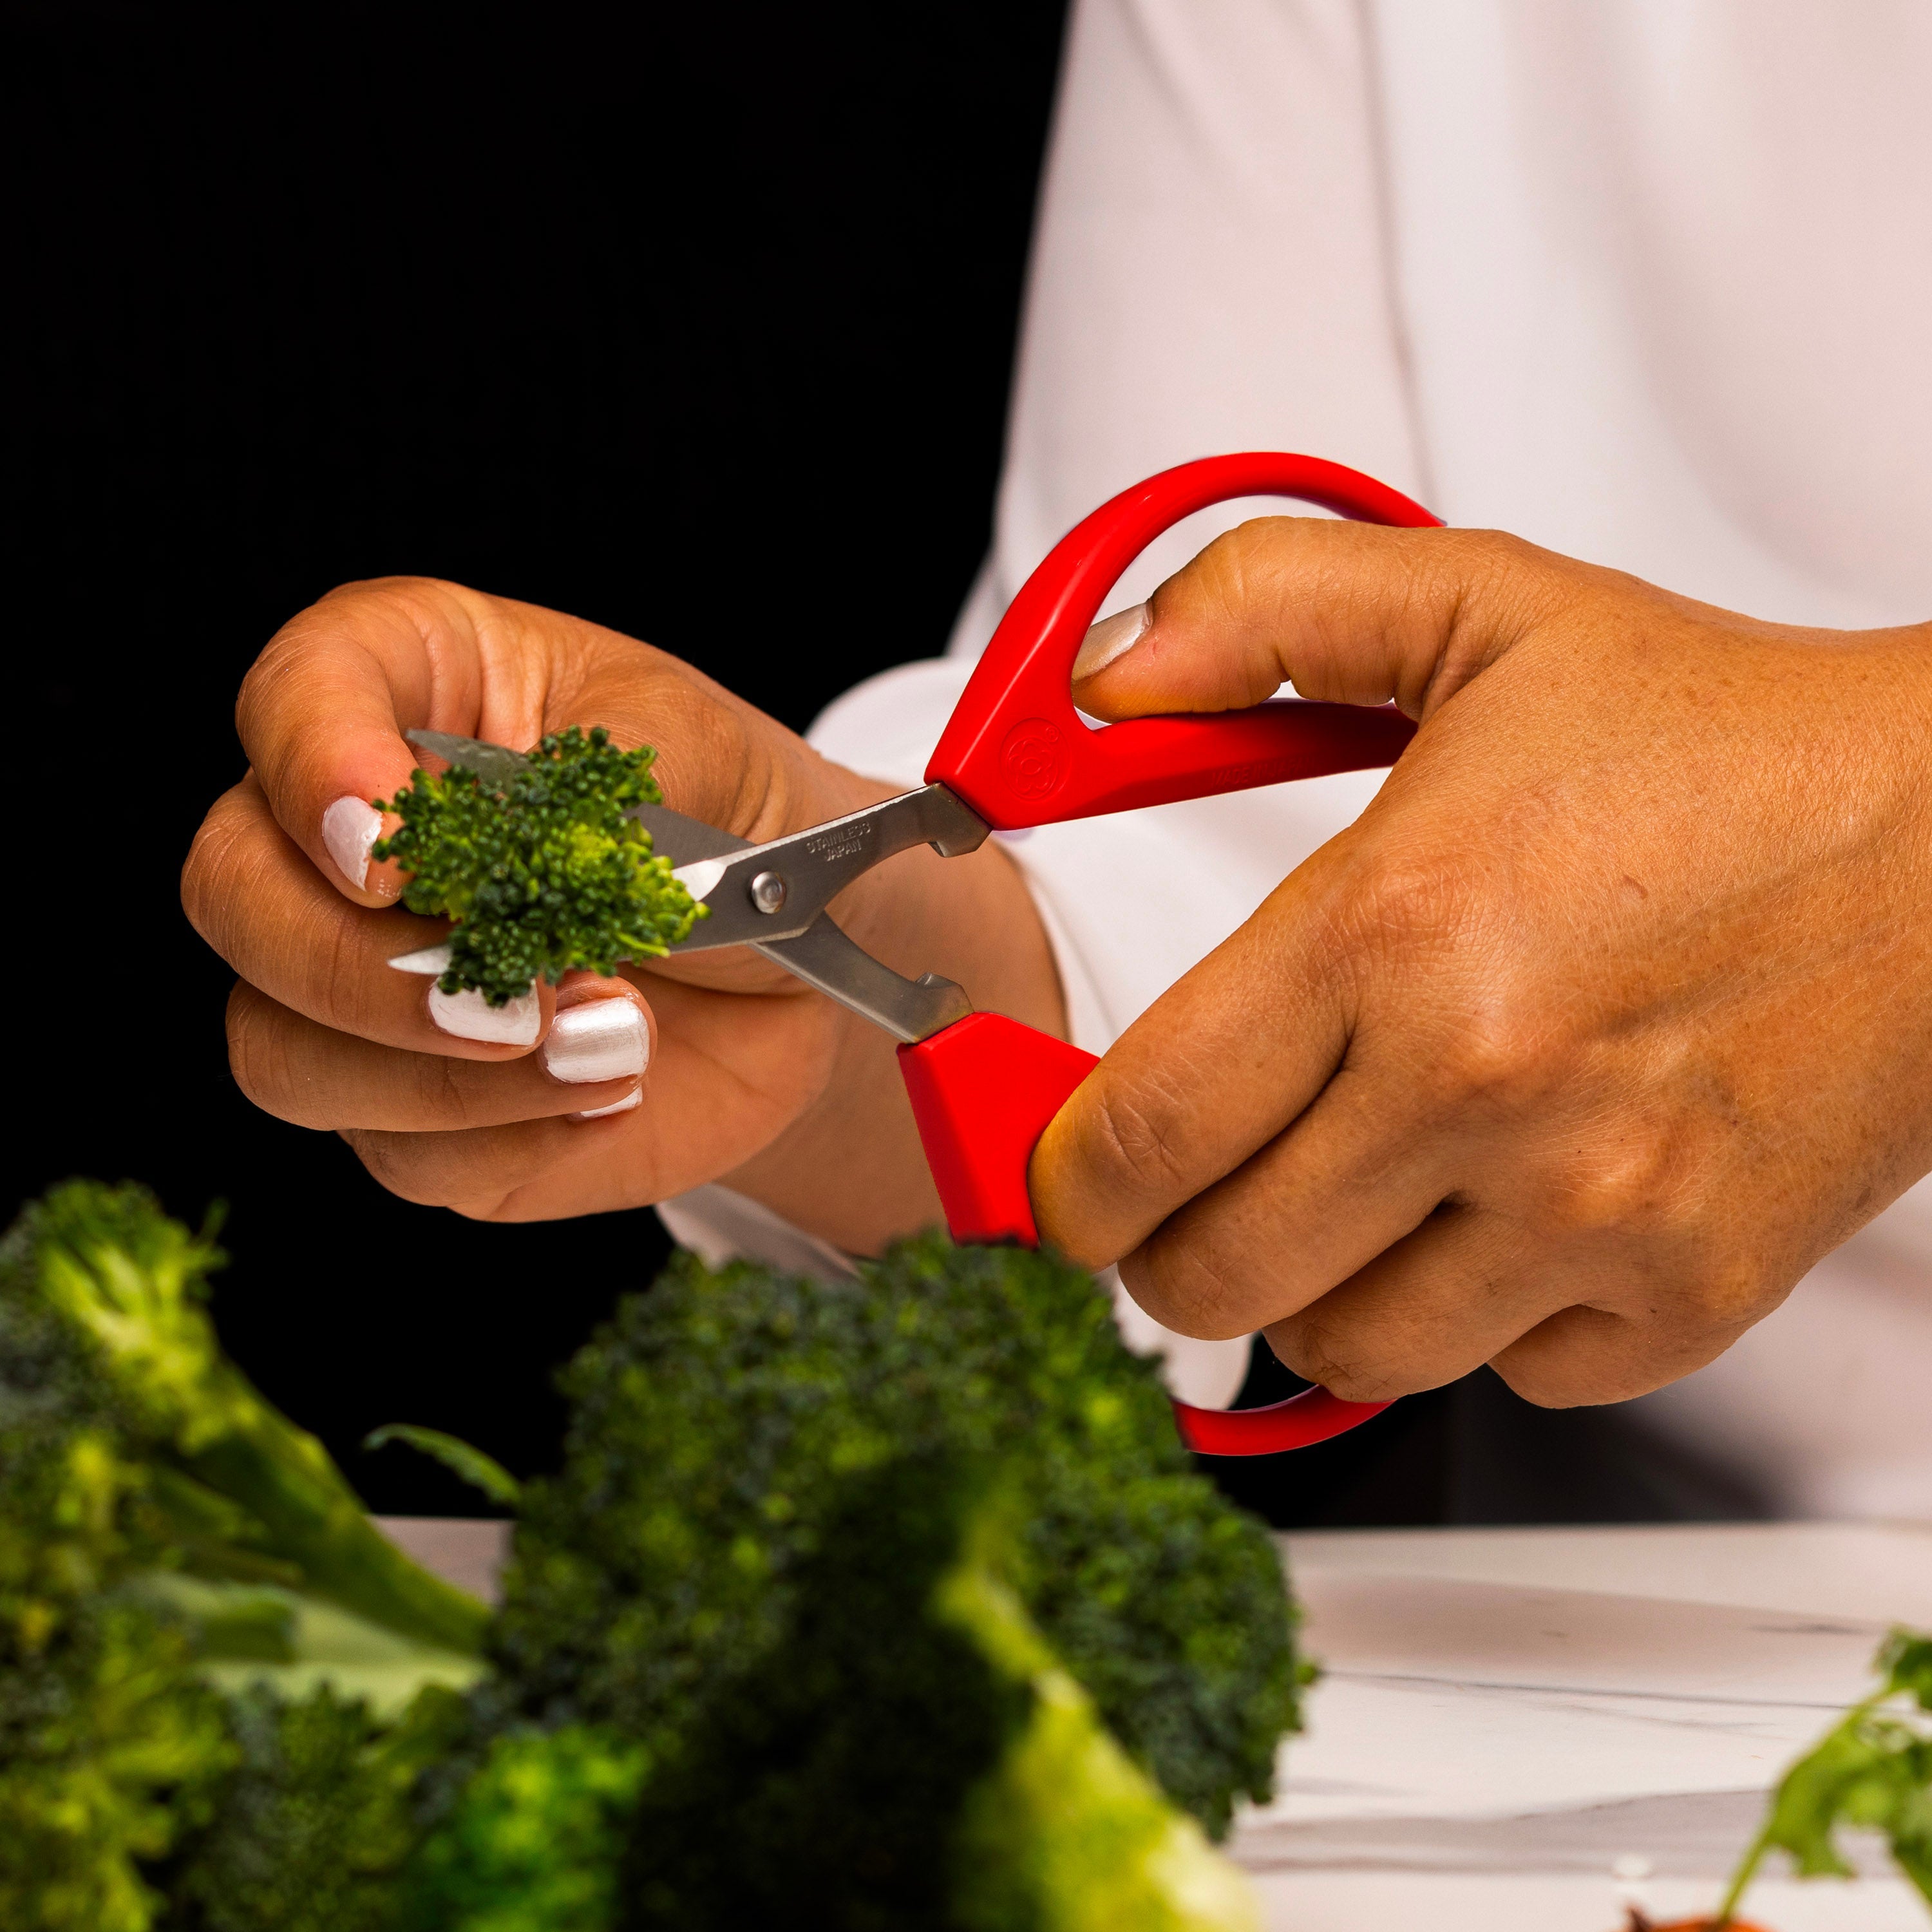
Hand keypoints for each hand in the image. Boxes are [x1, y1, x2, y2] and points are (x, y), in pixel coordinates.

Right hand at [182, 578, 1061, 1246]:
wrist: (809, 969)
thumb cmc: (743, 825)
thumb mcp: (709, 762)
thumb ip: (611, 790)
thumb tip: (527, 850)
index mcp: (413, 691)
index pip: (296, 694)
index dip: (315, 767)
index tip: (388, 849)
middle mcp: (351, 840)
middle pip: (234, 892)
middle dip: (357, 965)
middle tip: (506, 999)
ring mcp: (359, 981)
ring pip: (281, 1048)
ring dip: (445, 1077)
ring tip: (615, 1041)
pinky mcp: (408, 1106)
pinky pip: (398, 1151)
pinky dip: (510, 1140)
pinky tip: (608, 1091)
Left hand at [1033, 521, 1931, 1405]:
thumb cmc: (1723, 741)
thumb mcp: (1477, 611)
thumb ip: (1261, 609)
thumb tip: (1107, 679)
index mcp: (1397, 925)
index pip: (1143, 1127)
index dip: (1063, 1178)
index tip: (1066, 1173)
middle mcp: (1485, 1085)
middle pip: (1214, 1272)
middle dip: (1164, 1246)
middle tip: (1189, 1191)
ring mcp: (1595, 1209)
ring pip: (1344, 1350)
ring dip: (1311, 1288)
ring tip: (1350, 1193)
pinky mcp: (1691, 1291)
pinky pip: (1506, 1373)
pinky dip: (1475, 1315)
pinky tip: (1506, 1209)